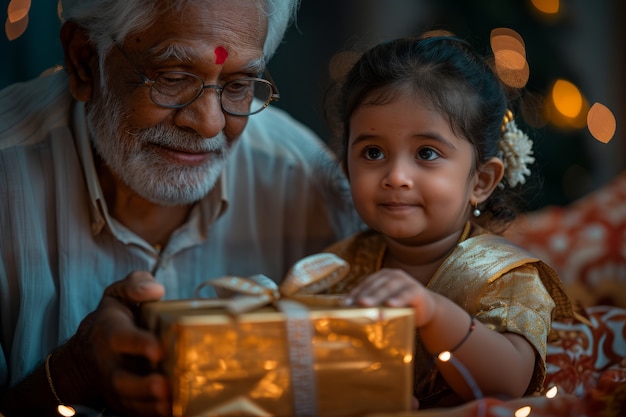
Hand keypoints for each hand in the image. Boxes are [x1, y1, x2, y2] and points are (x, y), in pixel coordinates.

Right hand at [57, 271, 170, 415]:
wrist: (87, 355)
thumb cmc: (111, 320)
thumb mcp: (118, 295)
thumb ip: (135, 285)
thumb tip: (156, 290)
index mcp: (111, 334)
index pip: (122, 338)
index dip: (139, 344)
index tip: (158, 348)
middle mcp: (110, 364)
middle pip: (122, 380)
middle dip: (142, 385)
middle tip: (164, 385)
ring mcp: (115, 388)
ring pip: (129, 402)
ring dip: (150, 405)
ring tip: (171, 403)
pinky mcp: (123, 403)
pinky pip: (136, 413)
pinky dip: (152, 415)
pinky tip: (174, 411)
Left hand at [345, 268, 436, 326]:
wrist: (426, 309)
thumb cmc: (401, 306)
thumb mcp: (385, 303)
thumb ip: (372, 304)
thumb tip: (348, 309)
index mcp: (383, 276)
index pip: (366, 283)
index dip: (355, 292)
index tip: (345, 303)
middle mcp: (394, 275)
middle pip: (376, 284)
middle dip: (364, 293)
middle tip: (356, 303)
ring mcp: (406, 281)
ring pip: (389, 287)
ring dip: (377, 296)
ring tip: (366, 304)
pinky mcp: (417, 290)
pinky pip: (406, 294)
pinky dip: (398, 299)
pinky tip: (390, 305)